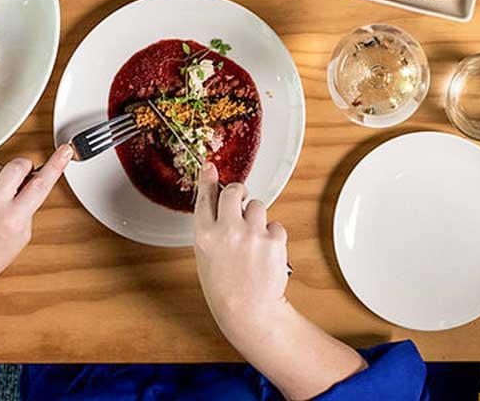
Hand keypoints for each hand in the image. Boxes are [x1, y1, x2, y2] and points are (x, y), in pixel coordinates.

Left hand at [0, 145, 71, 308]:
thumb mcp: (21, 236)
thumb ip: (28, 207)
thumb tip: (32, 182)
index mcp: (12, 219)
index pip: (40, 184)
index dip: (55, 164)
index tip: (63, 151)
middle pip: (16, 166)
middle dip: (24, 168)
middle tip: (23, 178)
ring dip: (1, 178)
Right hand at [194, 162, 290, 340]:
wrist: (250, 311)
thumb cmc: (225, 289)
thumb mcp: (206, 258)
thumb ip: (211, 231)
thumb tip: (219, 207)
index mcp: (205, 236)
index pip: (205, 199)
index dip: (208, 181)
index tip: (210, 168)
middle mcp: (227, 231)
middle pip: (234, 192)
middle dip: (239, 192)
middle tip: (241, 198)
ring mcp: (252, 234)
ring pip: (258, 206)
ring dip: (257, 217)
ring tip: (254, 240)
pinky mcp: (273, 240)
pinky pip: (275, 225)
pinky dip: (272, 235)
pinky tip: (266, 252)